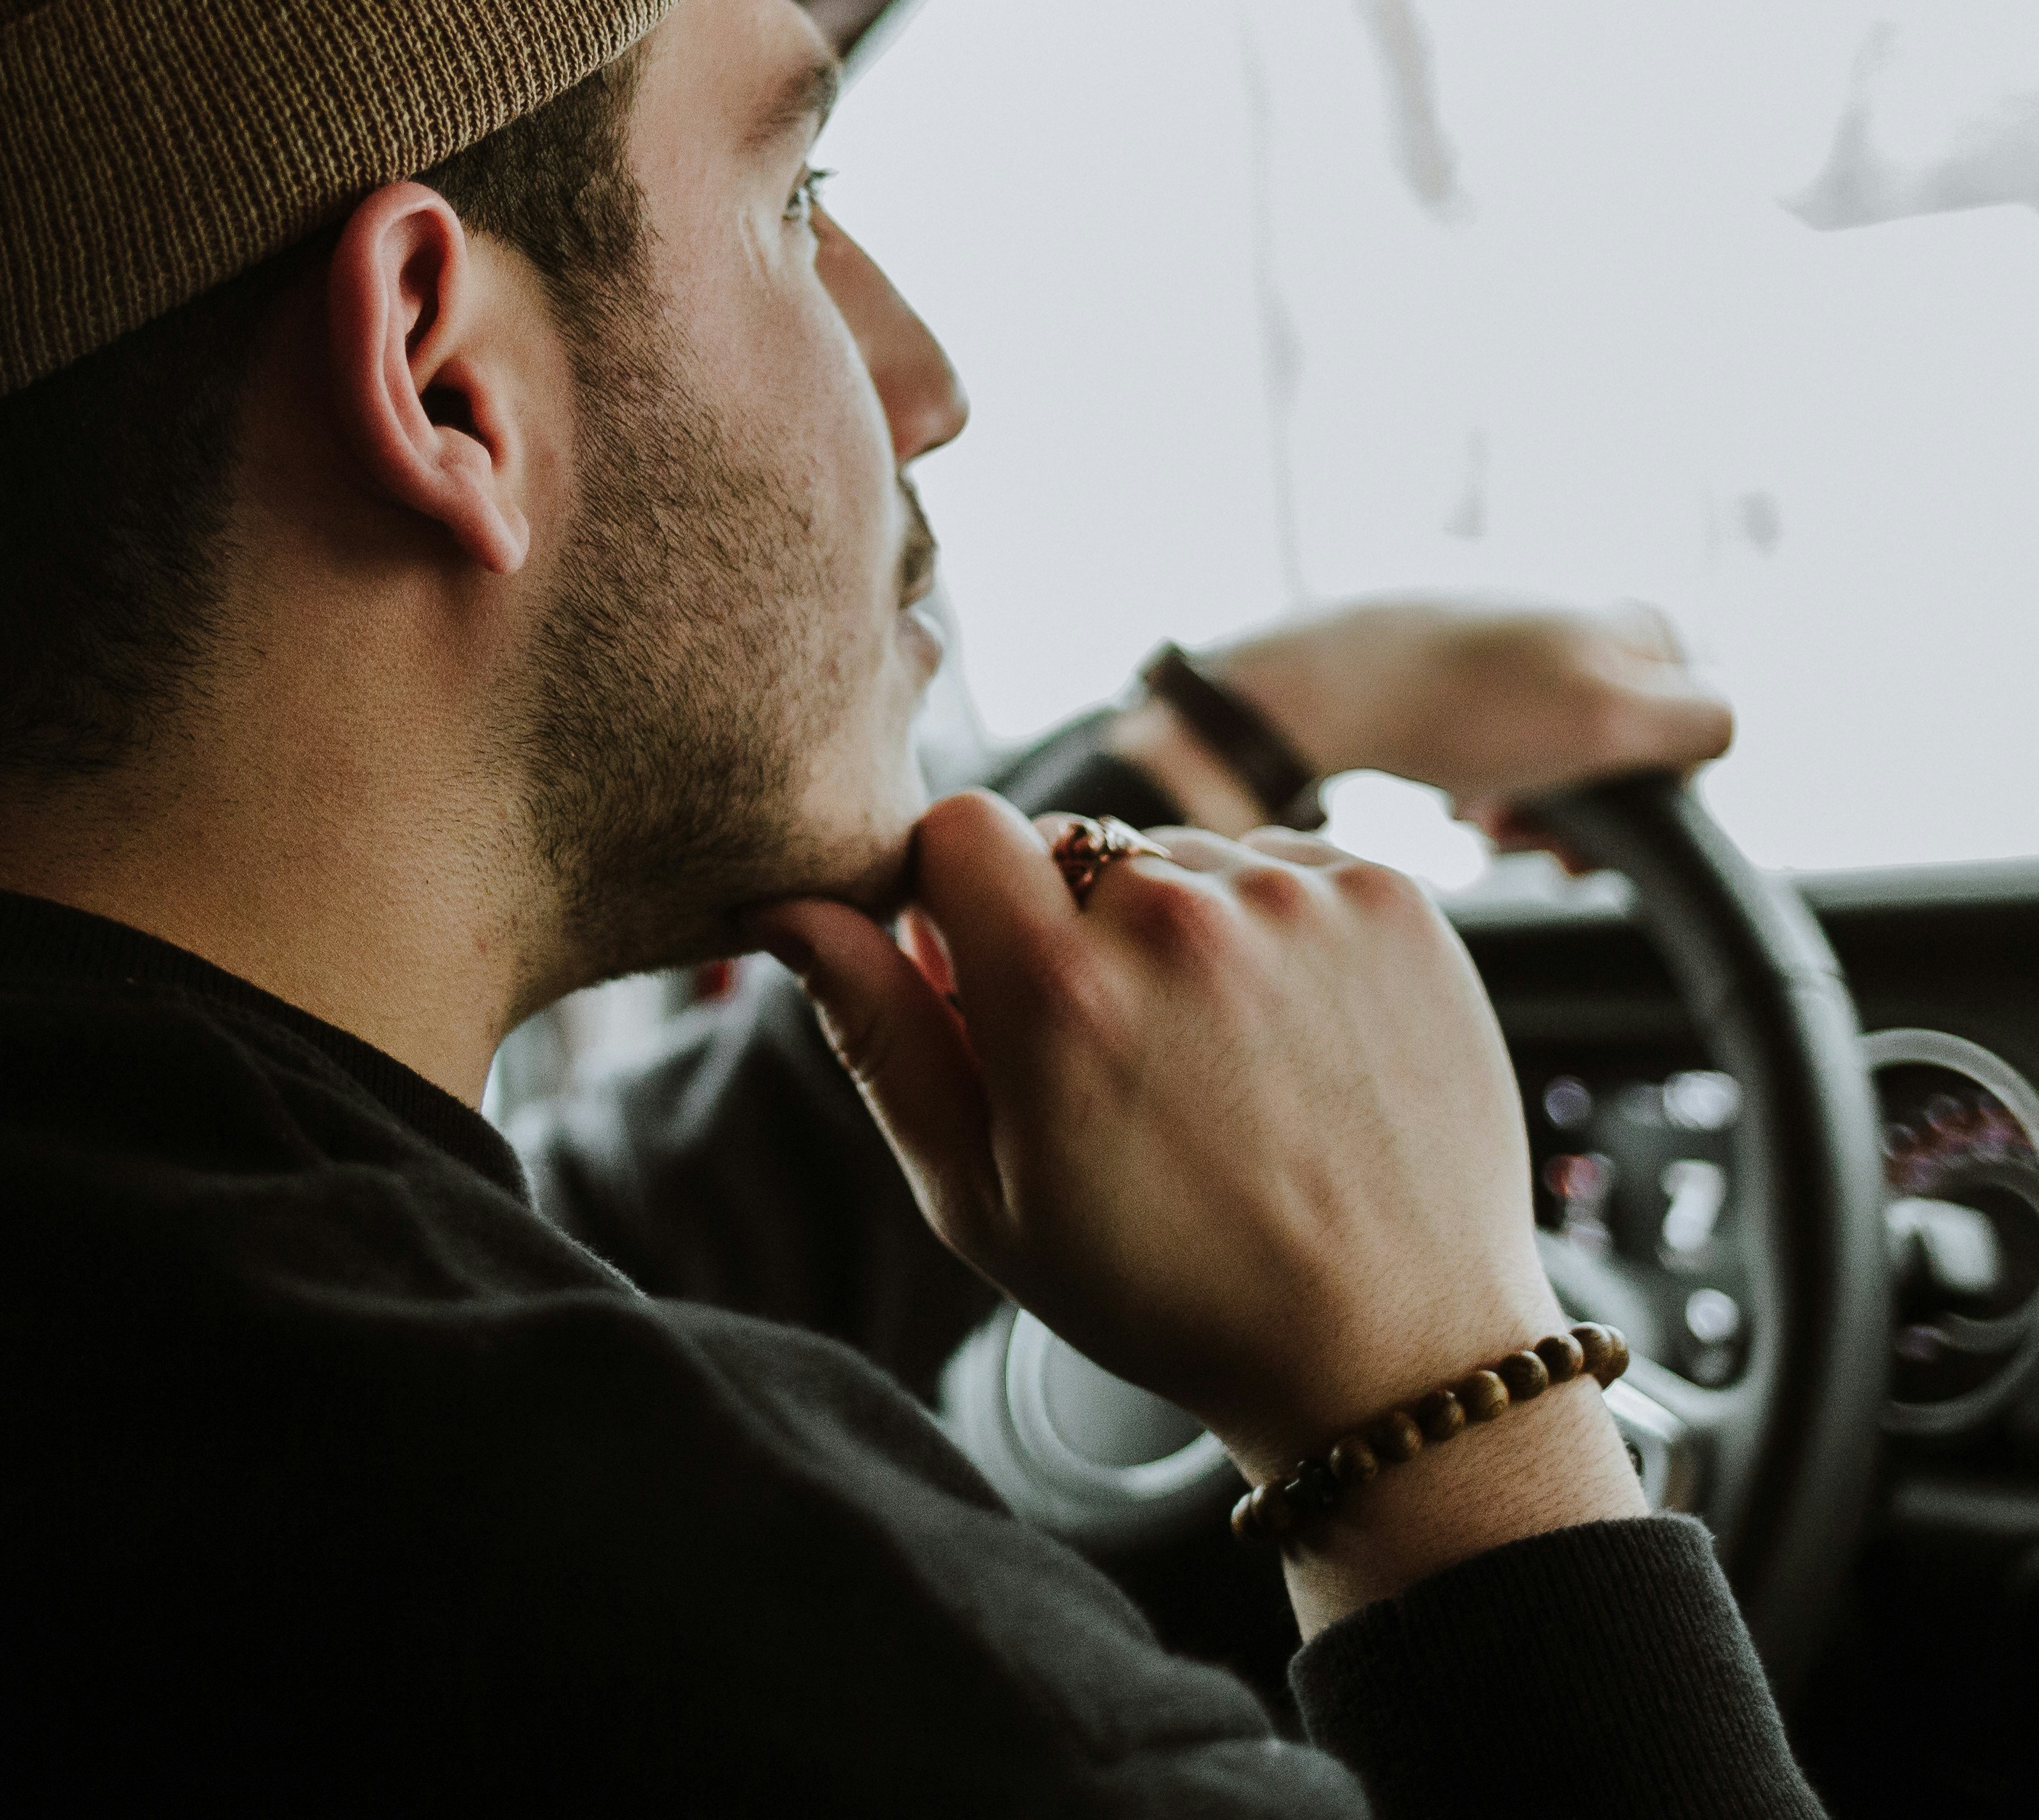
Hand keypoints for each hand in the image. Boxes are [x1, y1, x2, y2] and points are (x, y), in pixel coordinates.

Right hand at [750, 796, 1642, 1622]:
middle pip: (1071, 846)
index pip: (956, 826)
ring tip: (1218, 1064)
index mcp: (1060, 989)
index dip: (954, 899)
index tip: (984, 980)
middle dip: (1067, 926)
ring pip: (1181, 858)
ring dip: (1177, 930)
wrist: (1395, 1355)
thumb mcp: (978, 1195)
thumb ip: (879, 1032)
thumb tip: (786, 905)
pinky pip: (1285, 866)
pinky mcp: (1394, 901)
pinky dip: (1273, 933)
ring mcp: (1301, 900)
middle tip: (1114, 1057)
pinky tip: (1293, 1043)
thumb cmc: (1164, 1291)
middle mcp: (1180, 917)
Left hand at [1203, 597, 1732, 838]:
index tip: (1584, 835)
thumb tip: (1723, 729)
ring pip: (1561, 762)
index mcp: (1638, 624)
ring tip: (1478, 819)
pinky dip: (1486, 784)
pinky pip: (1503, 751)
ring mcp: (1523, 648)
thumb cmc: (1468, 707)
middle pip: (1623, 756)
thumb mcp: (1611, 715)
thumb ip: (1700, 721)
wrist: (1325, 687)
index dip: (1648, 804)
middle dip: (1581, 812)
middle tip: (1519, 836)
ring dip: (1530, 807)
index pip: (1695, 743)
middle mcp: (1588, 625)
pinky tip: (1453, 800)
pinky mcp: (1464, 674)